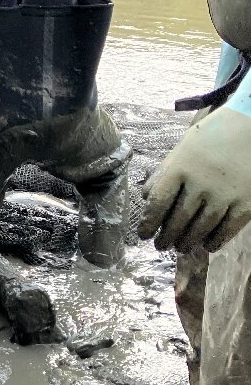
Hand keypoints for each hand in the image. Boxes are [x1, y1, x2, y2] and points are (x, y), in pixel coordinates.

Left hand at [138, 107, 250, 253]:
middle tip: (160, 245)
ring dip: (188, 241)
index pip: (158, 202)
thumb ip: (165, 173)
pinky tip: (208, 246)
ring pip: (201, 227)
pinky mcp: (246, 203)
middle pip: (178, 218)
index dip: (149, 222)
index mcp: (179, 168)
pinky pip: (228, 228)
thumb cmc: (212, 137)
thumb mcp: (182, 149)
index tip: (143, 235)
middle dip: (167, 236)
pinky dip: (216, 240)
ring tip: (180, 248)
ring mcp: (224, 194)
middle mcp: (200, 183)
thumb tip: (146, 197)